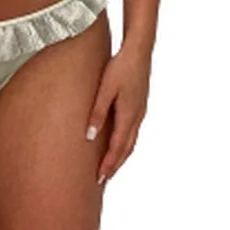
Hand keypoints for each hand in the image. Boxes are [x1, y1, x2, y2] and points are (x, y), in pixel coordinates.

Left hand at [86, 43, 151, 185]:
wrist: (139, 50)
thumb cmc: (121, 67)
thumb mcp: (105, 89)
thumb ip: (98, 113)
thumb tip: (89, 137)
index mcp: (129, 115)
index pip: (117, 147)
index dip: (108, 164)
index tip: (99, 179)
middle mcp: (137, 117)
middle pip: (126, 149)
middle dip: (114, 165)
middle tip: (102, 180)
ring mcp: (140, 112)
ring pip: (130, 141)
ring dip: (120, 156)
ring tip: (109, 167)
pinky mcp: (139, 106)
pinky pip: (132, 132)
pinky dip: (124, 144)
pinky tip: (117, 144)